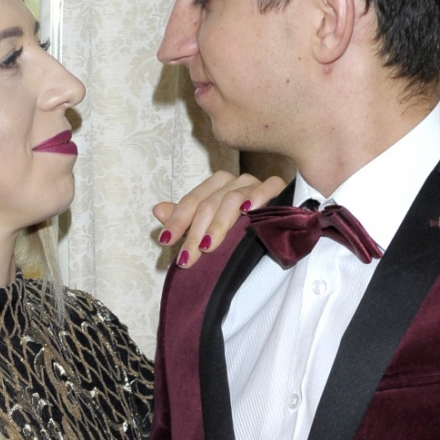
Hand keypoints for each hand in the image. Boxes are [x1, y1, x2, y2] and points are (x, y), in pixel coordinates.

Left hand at [153, 171, 286, 267]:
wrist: (281, 230)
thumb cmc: (241, 229)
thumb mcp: (209, 229)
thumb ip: (186, 220)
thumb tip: (158, 210)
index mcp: (216, 186)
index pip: (192, 201)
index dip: (177, 220)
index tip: (165, 240)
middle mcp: (234, 181)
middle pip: (209, 203)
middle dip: (195, 233)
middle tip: (187, 258)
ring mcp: (255, 183)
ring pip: (232, 199)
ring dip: (219, 225)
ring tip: (208, 246)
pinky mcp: (278, 187)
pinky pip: (268, 186)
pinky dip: (258, 196)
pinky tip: (248, 211)